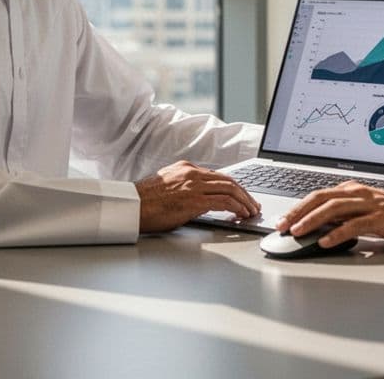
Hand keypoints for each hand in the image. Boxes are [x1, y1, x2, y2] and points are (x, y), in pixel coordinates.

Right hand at [135, 161, 261, 233]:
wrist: (131, 206)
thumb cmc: (145, 202)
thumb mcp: (168, 186)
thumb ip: (186, 187)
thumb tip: (202, 199)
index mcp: (186, 168)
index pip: (218, 175)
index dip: (234, 186)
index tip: (242, 196)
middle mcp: (192, 173)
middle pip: (228, 180)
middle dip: (244, 193)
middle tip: (253, 204)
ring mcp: (193, 185)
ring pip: (230, 189)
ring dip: (244, 201)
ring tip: (251, 211)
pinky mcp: (193, 200)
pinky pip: (223, 201)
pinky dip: (236, 207)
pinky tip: (241, 214)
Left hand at [275, 182, 383, 248]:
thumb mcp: (364, 212)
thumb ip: (343, 215)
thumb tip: (317, 225)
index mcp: (351, 190)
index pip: (317, 196)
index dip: (297, 208)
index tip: (282, 221)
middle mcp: (358, 193)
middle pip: (320, 199)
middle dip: (297, 212)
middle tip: (281, 226)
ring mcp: (369, 204)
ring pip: (334, 209)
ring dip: (312, 221)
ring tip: (297, 232)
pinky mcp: (381, 217)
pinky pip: (354, 225)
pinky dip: (337, 233)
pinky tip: (325, 241)